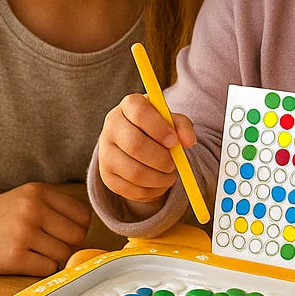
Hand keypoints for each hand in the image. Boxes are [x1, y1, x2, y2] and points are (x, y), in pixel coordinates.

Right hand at [0, 183, 91, 275]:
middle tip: (48, 248)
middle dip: (68, 246)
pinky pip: (48, 269)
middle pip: (77, 236)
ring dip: (53, 259)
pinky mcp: (14, 257)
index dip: (78, 230)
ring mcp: (23, 232)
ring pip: (64, 254)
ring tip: (33, 254)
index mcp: (39, 192)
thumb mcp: (22, 200)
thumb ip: (53, 208)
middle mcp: (33, 208)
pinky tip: (24, 263)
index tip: (63, 235)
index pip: (83, 215)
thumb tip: (87, 230)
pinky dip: (41, 270)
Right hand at [97, 93, 196, 209]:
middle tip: (174, 164)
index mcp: (128, 105)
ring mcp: (105, 152)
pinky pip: (131, 189)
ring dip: (158, 178)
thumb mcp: (172, 121)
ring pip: (133, 172)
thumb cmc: (158, 128)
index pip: (139, 112)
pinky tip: (159, 183)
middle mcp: (111, 126)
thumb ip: (183, 126)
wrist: (137, 144)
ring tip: (170, 175)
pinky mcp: (106, 176)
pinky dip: (151, 190)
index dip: (159, 128)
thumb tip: (189, 141)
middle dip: (160, 158)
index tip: (173, 141)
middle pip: (134, 144)